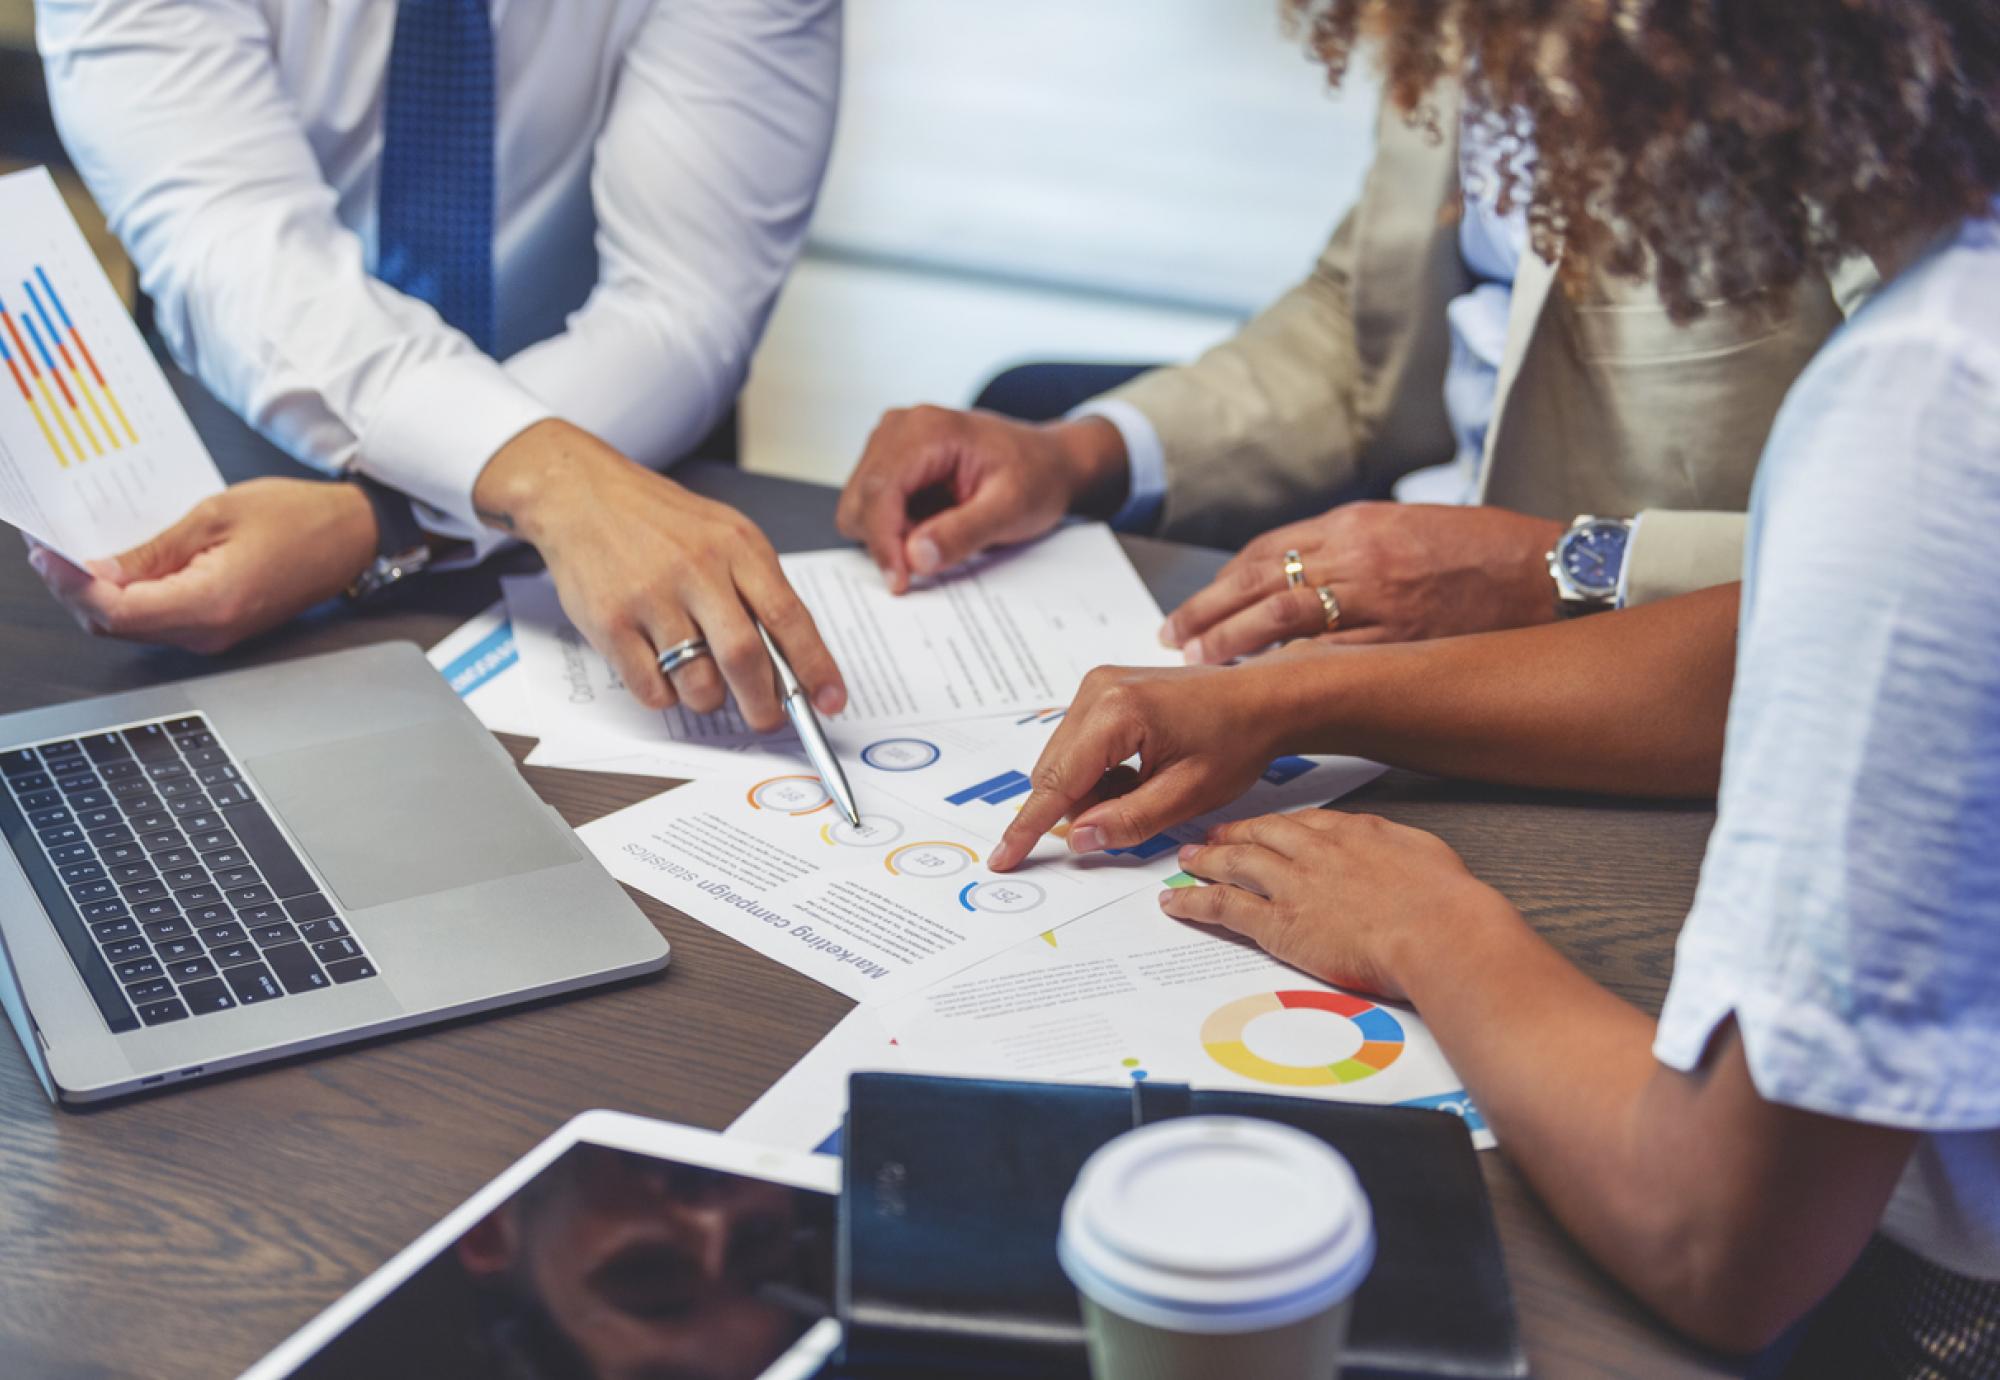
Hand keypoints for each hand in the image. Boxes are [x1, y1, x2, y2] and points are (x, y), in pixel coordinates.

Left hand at [28, 477, 376, 653]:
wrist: (351, 536)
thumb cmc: (298, 519)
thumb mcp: (214, 514)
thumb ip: (153, 549)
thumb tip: (99, 569)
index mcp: (211, 603)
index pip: (117, 611)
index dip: (73, 585)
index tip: (48, 554)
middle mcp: (211, 632)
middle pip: (116, 626)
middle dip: (77, 590)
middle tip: (53, 549)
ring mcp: (215, 635)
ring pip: (133, 627)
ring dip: (99, 595)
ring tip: (80, 553)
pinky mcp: (219, 628)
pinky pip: (158, 621)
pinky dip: (129, 598)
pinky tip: (120, 568)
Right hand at [474, 419, 844, 732]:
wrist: (581, 493)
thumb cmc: (660, 521)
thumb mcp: (724, 535)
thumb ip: (758, 590)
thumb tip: (794, 662)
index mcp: (737, 546)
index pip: (789, 617)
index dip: (816, 666)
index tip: (831, 700)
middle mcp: (696, 569)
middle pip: (744, 657)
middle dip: (764, 704)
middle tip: (768, 719)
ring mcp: (650, 596)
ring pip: (697, 682)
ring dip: (709, 699)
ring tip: (704, 682)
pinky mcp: (610, 622)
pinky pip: (651, 688)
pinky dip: (665, 695)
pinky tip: (662, 669)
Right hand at [836, 406, 1129, 592]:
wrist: (1047, 461)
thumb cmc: (1036, 477)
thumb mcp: (1011, 509)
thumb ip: (963, 532)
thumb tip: (915, 557)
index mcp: (927, 429)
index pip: (880, 491)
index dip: (883, 542)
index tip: (899, 582)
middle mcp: (899, 427)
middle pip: (860, 500)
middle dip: (887, 540)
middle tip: (933, 556)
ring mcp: (890, 442)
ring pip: (860, 506)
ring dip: (891, 534)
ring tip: (940, 531)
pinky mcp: (890, 461)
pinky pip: (871, 506)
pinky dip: (895, 527)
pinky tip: (931, 523)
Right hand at [988, 662, 1288, 871]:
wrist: (1262, 698)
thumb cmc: (1236, 740)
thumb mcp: (1187, 794)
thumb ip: (1129, 820)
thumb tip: (1079, 839)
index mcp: (1117, 713)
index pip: (1057, 783)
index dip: (1027, 828)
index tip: (1002, 859)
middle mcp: (1096, 690)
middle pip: (1054, 772)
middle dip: (1079, 808)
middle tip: (1129, 819)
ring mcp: (1096, 685)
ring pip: (1063, 762)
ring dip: (1091, 791)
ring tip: (1146, 789)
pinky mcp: (1102, 690)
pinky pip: (1078, 745)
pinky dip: (1099, 772)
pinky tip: (1139, 773)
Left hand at [1162, 502, 1568, 662]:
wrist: (1545, 570)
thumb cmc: (1480, 549)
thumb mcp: (1404, 525)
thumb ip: (1347, 547)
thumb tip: (1292, 575)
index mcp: (1355, 522)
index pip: (1265, 551)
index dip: (1221, 584)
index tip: (1193, 608)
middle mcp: (1357, 555)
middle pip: (1260, 582)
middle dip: (1208, 613)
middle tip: (1174, 637)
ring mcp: (1377, 597)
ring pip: (1282, 617)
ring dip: (1232, 642)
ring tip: (1200, 661)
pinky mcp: (1400, 637)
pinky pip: (1328, 655)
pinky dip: (1286, 668)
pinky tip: (1258, 684)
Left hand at [1163, 809, 1514, 1000]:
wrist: (1441, 932)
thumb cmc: (1447, 904)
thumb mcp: (1427, 856)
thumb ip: (1399, 851)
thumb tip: (1397, 855)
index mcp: (1353, 833)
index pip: (1302, 823)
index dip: (1274, 826)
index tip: (1263, 828)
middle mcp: (1316, 852)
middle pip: (1261, 835)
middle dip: (1232, 835)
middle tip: (1211, 836)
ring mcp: (1294, 885)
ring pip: (1235, 863)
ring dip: (1206, 860)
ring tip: (1186, 861)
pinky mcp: (1280, 924)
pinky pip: (1225, 907)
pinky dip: (1195, 902)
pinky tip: (1177, 903)